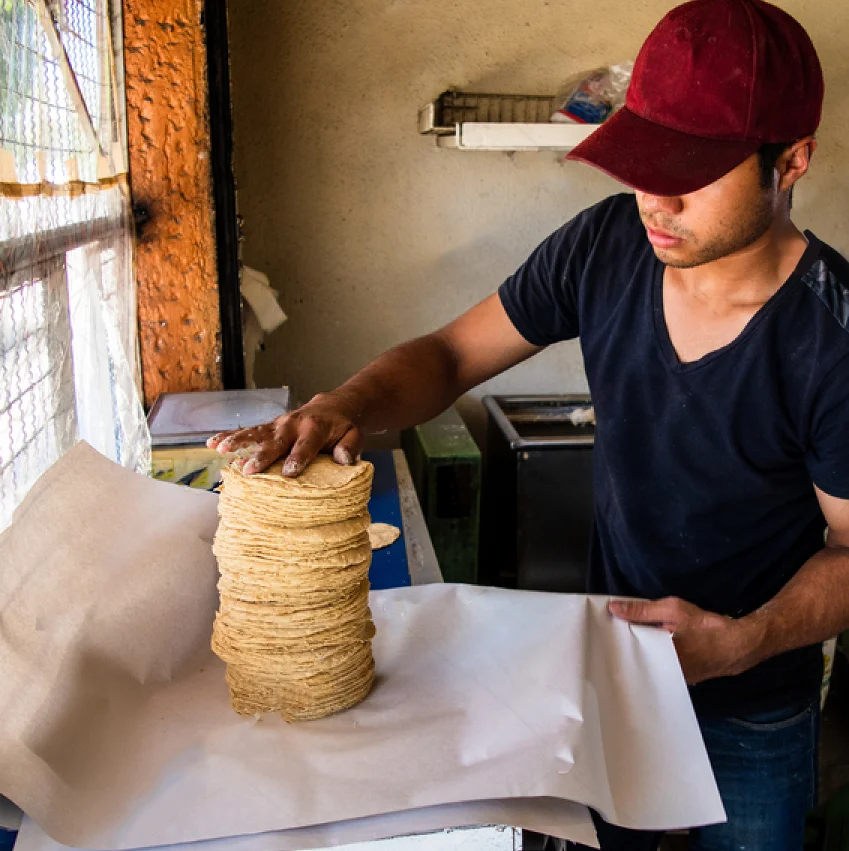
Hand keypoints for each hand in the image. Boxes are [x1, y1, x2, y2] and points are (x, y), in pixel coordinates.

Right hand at [206, 393, 363, 476]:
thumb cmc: (342, 427)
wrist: (332, 407)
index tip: (289, 473)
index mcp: (315, 428)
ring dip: (237, 441)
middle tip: (249, 470)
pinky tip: (212, 443)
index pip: (305, 445)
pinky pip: (247, 431)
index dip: (298, 458)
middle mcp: (293, 424)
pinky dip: (229, 435)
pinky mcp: (268, 427)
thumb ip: (350, 447)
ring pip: (256, 433)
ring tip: (220, 449)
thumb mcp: (354, 435)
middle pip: (276, 441)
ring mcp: (277, 425)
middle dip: (263, 456)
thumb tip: (342, 459)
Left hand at [608, 597, 756, 684]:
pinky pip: (661, 668)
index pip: (628, 652)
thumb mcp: (673, 610)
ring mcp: (673, 678)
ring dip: (640, 653)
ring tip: (626, 643)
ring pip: (648, 664)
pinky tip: (649, 648)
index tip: (603, 636)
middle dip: (626, 649)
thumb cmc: (706, 627)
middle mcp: (664, 673)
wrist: (739, 644)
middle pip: (637, 660)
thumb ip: (642, 610)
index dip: (616, 643)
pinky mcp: (682, 678)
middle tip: (611, 639)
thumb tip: (614, 609)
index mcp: (659, 658)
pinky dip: (654, 658)